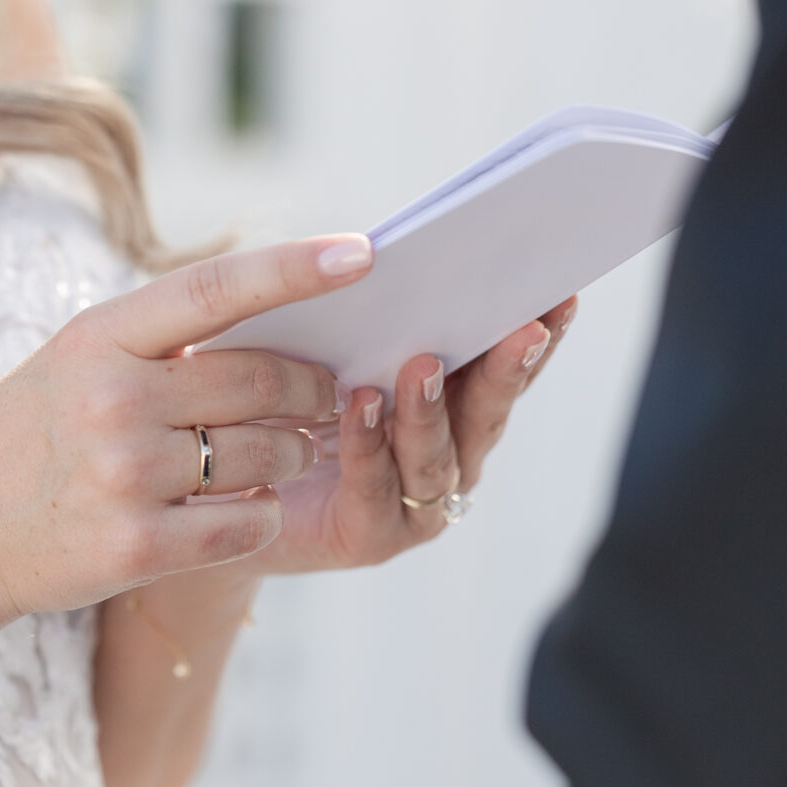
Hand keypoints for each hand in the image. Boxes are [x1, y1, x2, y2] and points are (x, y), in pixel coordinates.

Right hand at [0, 234, 371, 637]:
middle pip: (258, 381)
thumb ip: (155, 346)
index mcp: (97, 339)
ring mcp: (124, 476)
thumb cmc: (19, 444)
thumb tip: (272, 330)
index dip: (296, 269)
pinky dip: (263, 515)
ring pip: (262, 456)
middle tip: (323, 397)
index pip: (216, 289)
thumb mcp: (69, 366)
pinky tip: (248, 508)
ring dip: (290, 456)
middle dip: (309, 390)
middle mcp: (113, 401)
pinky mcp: (136, 547)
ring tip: (283, 456)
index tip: (362, 252)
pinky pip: (245, 523)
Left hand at [242, 293, 578, 573]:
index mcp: (453, 409)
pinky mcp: (369, 535)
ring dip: (431, 407)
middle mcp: (449, 458)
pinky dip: (369, 445)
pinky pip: (374, 485)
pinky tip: (361, 405)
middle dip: (509, 368)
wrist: (225, 498)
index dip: (537, 336)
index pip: (504, 369)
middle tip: (524, 325)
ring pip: (437, 453)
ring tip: (421, 363)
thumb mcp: (331, 354)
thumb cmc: (286, 410)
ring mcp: (415, 503)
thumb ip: (372, 320)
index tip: (561, 292)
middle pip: (488, 411)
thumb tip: (385, 250)